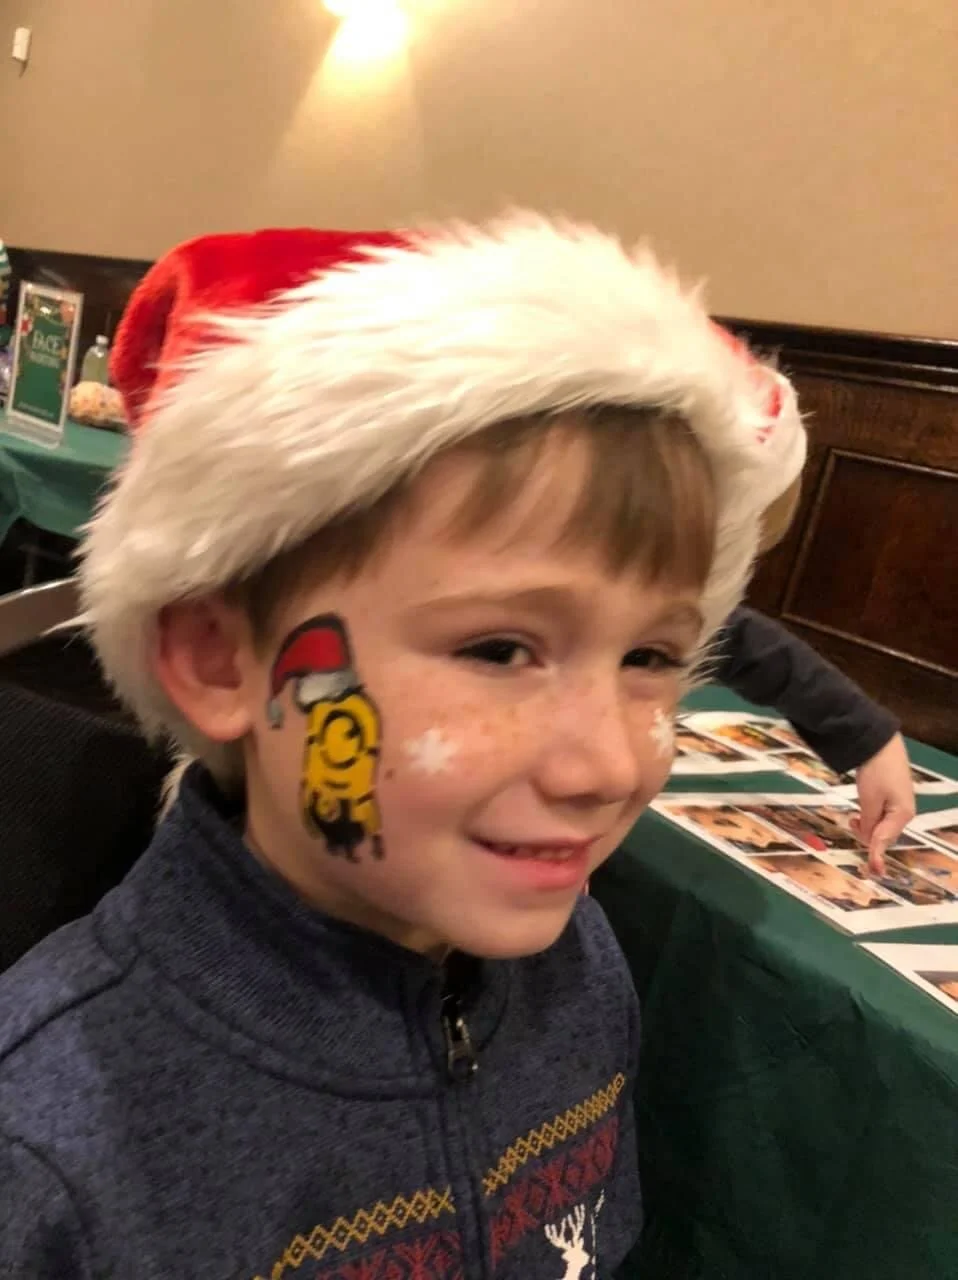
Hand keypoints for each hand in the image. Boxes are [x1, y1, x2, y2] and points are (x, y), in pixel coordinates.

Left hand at [851, 733, 915, 875]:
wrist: (879, 744)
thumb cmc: (876, 771)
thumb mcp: (869, 800)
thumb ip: (870, 823)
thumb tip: (870, 840)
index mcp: (902, 814)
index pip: (885, 840)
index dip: (876, 855)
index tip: (874, 870)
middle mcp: (904, 812)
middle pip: (883, 835)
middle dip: (867, 834)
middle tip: (853, 821)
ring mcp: (899, 804)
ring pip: (880, 826)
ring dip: (867, 825)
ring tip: (854, 817)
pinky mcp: (892, 797)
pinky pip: (880, 815)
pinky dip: (869, 817)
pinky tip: (860, 813)